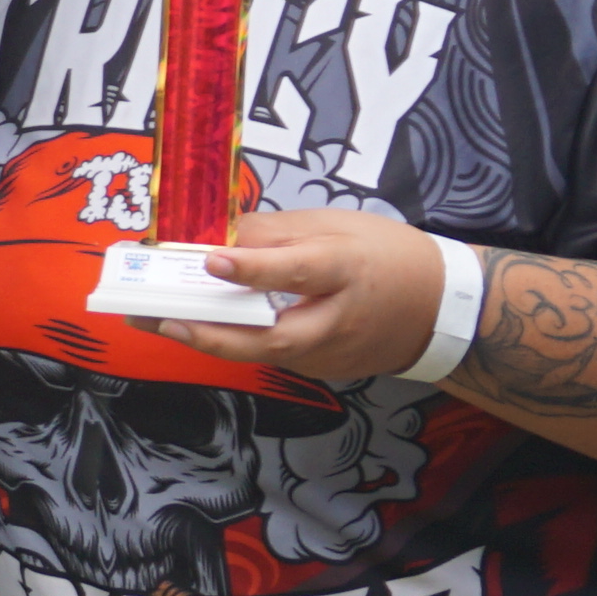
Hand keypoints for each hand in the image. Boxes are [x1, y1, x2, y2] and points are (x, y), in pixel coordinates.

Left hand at [133, 203, 450, 381]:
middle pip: (271, 337)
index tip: (211, 259)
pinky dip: (232, 342)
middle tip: (160, 317)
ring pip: (262, 353)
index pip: (297, 271)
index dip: (253, 268)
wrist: (439, 309)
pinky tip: (197, 328)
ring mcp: (330, 354)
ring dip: (209, 340)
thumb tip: (220, 236)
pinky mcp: (322, 369)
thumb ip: (277, 233)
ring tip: (157, 321)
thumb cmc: (385, 255)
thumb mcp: (337, 226)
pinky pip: (270, 355)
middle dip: (211, 331)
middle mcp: (336, 320)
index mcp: (347, 270)